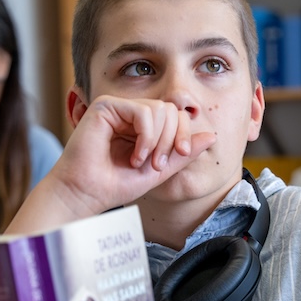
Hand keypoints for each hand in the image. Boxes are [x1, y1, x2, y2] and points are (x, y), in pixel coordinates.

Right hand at [14, 96, 217, 228]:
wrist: (87, 194)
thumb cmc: (116, 184)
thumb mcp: (160, 170)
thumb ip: (183, 153)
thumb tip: (212, 136)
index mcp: (143, 125)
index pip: (178, 116)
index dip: (184, 135)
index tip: (180, 156)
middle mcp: (131, 112)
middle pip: (172, 110)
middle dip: (172, 139)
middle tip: (157, 164)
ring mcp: (119, 107)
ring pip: (161, 110)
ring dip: (158, 141)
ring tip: (142, 162)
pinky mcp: (106, 106)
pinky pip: (144, 112)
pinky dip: (146, 136)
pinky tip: (135, 155)